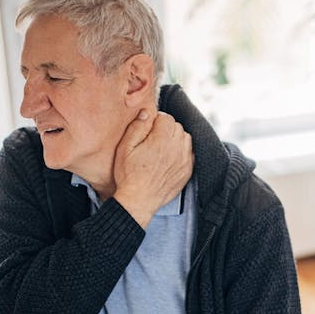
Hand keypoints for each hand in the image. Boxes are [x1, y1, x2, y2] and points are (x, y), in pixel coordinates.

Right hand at [113, 109, 193, 228]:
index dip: (155, 121)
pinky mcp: (187, 171)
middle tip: (152, 140)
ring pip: (185, 138)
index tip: (147, 131)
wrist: (138, 201)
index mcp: (161, 139)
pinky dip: (181, 152)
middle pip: (177, 126)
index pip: (166, 117)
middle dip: (165, 129)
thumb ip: (137, 127)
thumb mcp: (125, 148)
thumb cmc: (129, 175)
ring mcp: (184, 160)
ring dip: (175, 139)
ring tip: (161, 148)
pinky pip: (189, 153)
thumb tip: (147, 112)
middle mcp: (177, 148)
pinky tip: (169, 158)